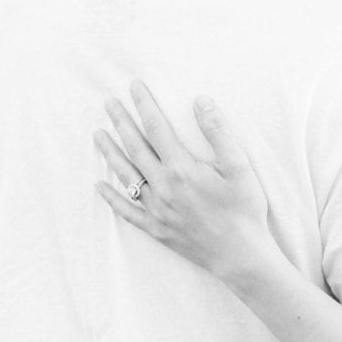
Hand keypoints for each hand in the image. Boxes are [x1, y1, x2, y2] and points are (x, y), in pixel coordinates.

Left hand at [93, 81, 272, 281]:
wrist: (241, 255)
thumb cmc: (245, 209)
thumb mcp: (239, 166)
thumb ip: (218, 132)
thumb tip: (200, 100)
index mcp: (181, 168)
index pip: (156, 127)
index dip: (144, 104)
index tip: (134, 86)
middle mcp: (162, 187)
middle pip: (135, 147)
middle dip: (121, 121)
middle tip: (108, 102)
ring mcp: (155, 209)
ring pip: (125, 175)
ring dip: (110, 152)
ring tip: (97, 134)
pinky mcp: (155, 228)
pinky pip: (126, 211)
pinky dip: (111, 197)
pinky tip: (98, 185)